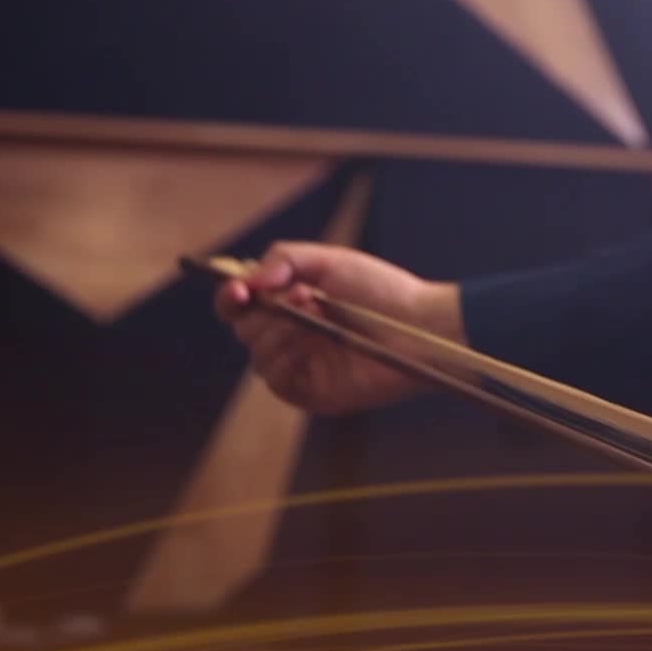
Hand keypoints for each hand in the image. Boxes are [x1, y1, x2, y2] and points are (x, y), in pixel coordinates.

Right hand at [215, 243, 464, 413]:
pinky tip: (309, 342)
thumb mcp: (332, 261)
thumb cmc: (383, 292)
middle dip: (265, 310)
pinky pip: (277, 380)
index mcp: (291, 304)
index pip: (242, 304)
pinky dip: (285, 358)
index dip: (231, 296)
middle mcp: (291, 336)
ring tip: (316, 313)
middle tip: (302, 296)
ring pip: (257, 355)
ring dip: (278, 331)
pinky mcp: (312, 391)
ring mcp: (301, 366)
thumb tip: (249, 280)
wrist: (420, 325)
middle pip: (245, 329)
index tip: (239, 289)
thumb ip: (285, 258)